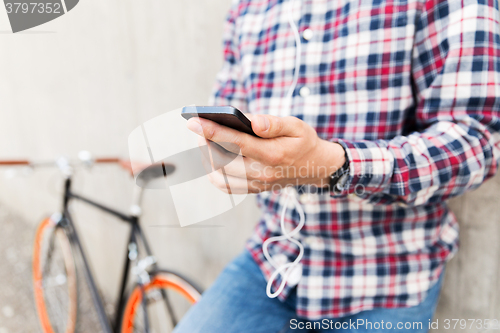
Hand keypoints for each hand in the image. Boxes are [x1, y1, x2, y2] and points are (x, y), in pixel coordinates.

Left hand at [186, 114, 345, 193]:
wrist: (316, 167)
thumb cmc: (303, 141)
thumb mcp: (296, 126)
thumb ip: (274, 124)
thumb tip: (253, 122)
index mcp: (273, 154)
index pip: (237, 143)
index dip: (213, 132)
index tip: (193, 122)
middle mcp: (263, 173)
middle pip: (224, 160)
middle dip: (205, 143)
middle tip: (197, 127)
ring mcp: (258, 184)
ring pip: (222, 174)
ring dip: (207, 157)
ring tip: (203, 140)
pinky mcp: (254, 189)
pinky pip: (227, 186)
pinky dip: (214, 174)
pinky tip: (211, 159)